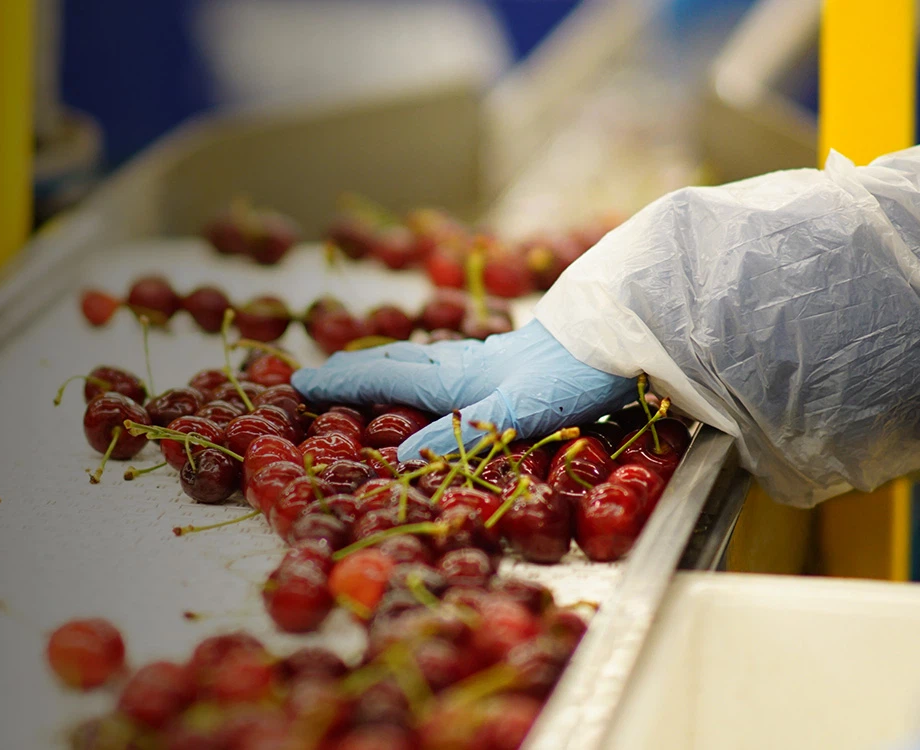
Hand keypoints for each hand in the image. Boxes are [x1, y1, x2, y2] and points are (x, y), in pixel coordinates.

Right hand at [290, 321, 634, 457]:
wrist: (622, 334)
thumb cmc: (569, 375)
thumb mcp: (512, 414)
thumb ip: (458, 436)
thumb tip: (402, 460)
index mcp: (454, 377)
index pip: (381, 378)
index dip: (339, 384)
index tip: (297, 385)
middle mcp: (463, 365)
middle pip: (394, 364)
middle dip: (353, 372)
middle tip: (317, 378)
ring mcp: (488, 362)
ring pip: (421, 363)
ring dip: (386, 369)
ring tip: (365, 374)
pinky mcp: (513, 366)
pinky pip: (450, 369)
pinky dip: (425, 374)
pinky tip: (441, 378)